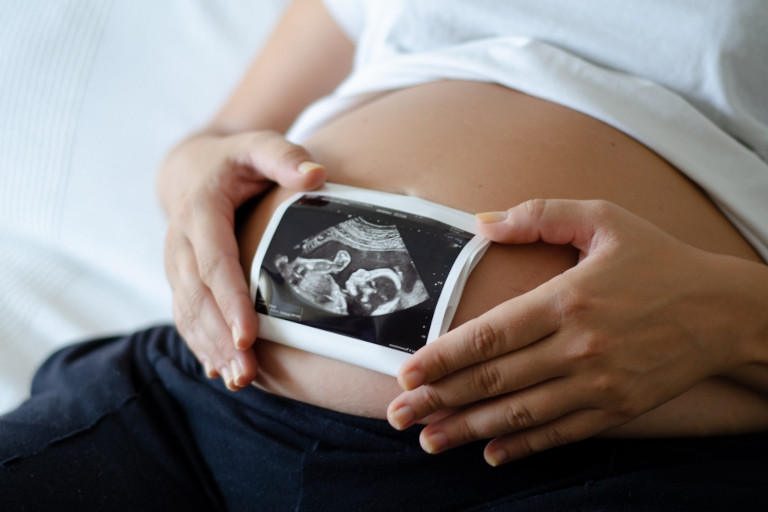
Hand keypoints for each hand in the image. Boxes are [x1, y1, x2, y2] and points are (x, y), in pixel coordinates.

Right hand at [160, 130, 325, 389]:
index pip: (214, 262)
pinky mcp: (179, 278)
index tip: (248, 336)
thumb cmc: (235, 160)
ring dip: (210, 349)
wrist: (191, 168)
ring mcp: (175, 263)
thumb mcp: (258, 145)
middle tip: (247, 373)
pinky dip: (200, 344)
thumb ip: (283, 156)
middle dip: (220, 338)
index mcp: (199, 211)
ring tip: (238, 380)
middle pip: (198, 297)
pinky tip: (219, 371)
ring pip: (188, 312)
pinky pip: (184, 315)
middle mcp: (180, 241)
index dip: (230, 300)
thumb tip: (317, 175)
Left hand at [387, 199, 740, 464]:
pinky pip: (560, 432)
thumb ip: (540, 214)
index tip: (405, 372)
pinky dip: (523, 446)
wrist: (726, 312)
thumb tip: (481, 222)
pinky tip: (491, 452)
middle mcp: (578, 347)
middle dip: (439, 399)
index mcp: (566, 299)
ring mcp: (598, 384)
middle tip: (398, 414)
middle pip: (493, 380)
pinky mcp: (617, 408)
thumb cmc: (659, 260)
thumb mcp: (604, 219)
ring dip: (469, 430)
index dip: (441, 357)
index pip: (487, 337)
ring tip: (429, 440)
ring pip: (519, 413)